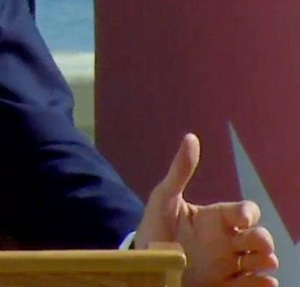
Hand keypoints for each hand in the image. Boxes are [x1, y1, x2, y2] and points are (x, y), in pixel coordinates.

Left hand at [135, 133, 277, 285]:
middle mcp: (227, 241)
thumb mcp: (164, 196)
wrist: (143, 260)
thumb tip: (191, 137)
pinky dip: (261, 285)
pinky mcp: (223, 284)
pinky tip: (264, 282)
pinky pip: (249, 286)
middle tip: (259, 246)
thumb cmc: (156, 225)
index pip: (245, 212)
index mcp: (216, 218)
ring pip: (260, 262)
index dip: (249, 213)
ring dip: (266, 263)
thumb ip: (180, 170)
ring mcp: (227, 264)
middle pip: (259, 238)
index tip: (242, 218)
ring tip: (264, 265)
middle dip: (264, 241)